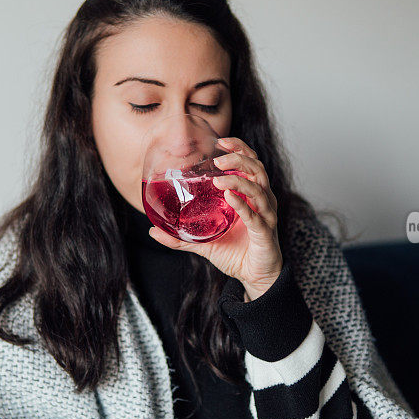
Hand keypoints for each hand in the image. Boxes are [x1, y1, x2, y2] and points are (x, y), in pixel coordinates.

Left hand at [148, 136, 282, 300]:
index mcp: (250, 195)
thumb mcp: (204, 242)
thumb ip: (181, 237)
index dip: (239, 148)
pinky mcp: (265, 233)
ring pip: (258, 189)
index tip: (221, 140)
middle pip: (257, 169)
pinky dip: (243, 206)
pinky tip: (230, 198)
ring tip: (219, 179)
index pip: (250, 163)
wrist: (254, 277)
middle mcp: (262, 200)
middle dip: (239, 159)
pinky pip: (256, 216)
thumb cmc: (237, 254)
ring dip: (238, 181)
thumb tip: (152, 232)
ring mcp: (266, 216)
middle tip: (218, 159)